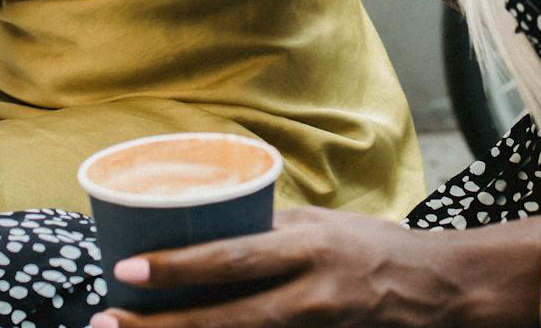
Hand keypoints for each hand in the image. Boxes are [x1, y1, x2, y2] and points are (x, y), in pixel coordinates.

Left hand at [89, 208, 472, 327]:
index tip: (125, 270)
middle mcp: (309, 295)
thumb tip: (206, 224)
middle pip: (223, 319)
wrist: (435, 290)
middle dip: (158, 326)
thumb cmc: (371, 248)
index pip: (231, 259)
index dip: (176, 268)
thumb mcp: (319, 224)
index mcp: (307, 248)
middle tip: (105, 322)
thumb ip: (268, 231)